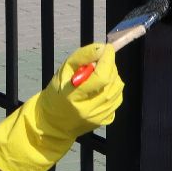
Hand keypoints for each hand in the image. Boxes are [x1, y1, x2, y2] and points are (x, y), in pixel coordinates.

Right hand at [0, 43, 123, 170]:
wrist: (54, 122)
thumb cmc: (56, 93)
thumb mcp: (62, 71)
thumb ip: (81, 57)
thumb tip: (101, 47)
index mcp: (73, 97)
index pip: (100, 77)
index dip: (107, 60)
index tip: (108, 48)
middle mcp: (88, 109)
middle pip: (111, 82)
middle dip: (110, 66)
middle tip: (102, 60)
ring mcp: (98, 117)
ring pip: (117, 89)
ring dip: (113, 76)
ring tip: (100, 74)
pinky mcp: (105, 121)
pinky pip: (117, 99)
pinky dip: (113, 89)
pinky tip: (101, 88)